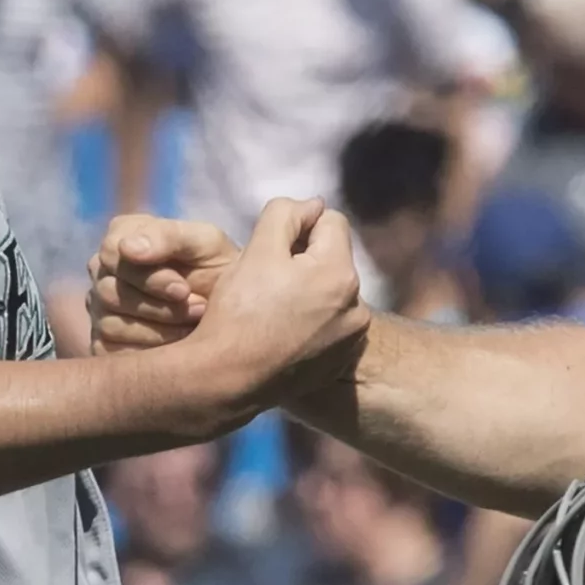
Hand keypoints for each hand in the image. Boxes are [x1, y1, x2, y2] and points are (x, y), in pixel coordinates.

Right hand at [86, 215, 239, 353]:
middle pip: (109, 292)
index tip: (183, 289)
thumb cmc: (218, 267)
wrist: (235, 309)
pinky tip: (176, 346)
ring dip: (159, 330)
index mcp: (122, 236)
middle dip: (158, 306)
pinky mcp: (104, 343)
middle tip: (198, 310)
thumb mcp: (204, 243)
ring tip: (192, 325)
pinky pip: (113, 352)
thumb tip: (126, 248)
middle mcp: (104, 272)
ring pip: (111, 324)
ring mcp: (100, 308)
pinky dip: (150, 351)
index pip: (111, 252)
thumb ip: (168, 237)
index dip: (147, 276)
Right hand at [183, 198, 368, 409]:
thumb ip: (287, 214)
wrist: (227, 380)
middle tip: (265, 282)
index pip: (331, 221)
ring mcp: (350, 339)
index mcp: (340, 274)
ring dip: (308, 291)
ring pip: (331, 292)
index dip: (297, 226)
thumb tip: (314, 204)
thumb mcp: (258, 250)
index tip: (270, 249)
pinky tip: (280, 332)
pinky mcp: (338, 362)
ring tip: (272, 310)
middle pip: (333, 258)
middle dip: (304, 261)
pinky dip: (310, 322)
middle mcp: (357, 307)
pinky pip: (329, 325)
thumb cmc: (239, 312)